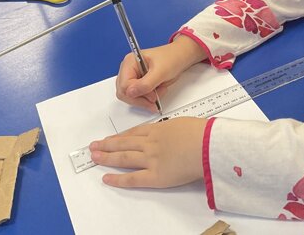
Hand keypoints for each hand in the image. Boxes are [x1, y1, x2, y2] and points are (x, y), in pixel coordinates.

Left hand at [89, 117, 205, 187]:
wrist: (208, 144)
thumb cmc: (202, 133)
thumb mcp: (185, 124)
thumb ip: (174, 130)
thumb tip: (172, 135)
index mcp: (159, 129)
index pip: (134, 133)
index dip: (120, 136)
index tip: (111, 138)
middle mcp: (150, 143)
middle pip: (124, 143)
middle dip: (107, 145)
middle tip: (94, 146)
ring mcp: (151, 159)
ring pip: (124, 158)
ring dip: (107, 157)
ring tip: (95, 157)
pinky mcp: (155, 176)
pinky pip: (133, 178)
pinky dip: (118, 179)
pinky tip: (106, 178)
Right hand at [116, 35, 206, 111]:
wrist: (181, 58)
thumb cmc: (172, 58)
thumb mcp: (160, 72)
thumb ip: (145, 84)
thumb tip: (130, 93)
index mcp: (130, 62)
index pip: (124, 85)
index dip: (137, 93)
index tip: (152, 96)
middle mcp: (128, 70)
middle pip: (124, 93)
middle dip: (141, 98)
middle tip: (155, 99)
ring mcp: (133, 77)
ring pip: (131, 97)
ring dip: (146, 99)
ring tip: (159, 92)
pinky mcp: (139, 83)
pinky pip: (139, 97)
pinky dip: (148, 99)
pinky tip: (158, 93)